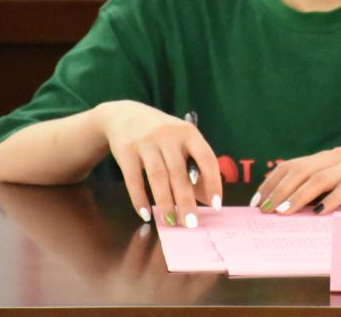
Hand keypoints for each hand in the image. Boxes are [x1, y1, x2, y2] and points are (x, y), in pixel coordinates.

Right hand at [96, 100, 221, 226]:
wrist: (124, 116)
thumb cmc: (161, 135)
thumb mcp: (180, 142)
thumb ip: (194, 166)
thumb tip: (207, 199)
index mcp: (188, 132)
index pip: (206, 158)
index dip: (213, 182)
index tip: (216, 205)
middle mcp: (168, 135)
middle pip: (180, 172)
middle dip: (187, 201)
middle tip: (192, 224)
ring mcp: (146, 142)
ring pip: (158, 177)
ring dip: (165, 203)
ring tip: (171, 222)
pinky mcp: (126, 151)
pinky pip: (134, 179)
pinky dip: (140, 198)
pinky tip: (146, 214)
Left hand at [253, 146, 340, 215]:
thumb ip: (329, 183)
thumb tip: (300, 202)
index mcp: (331, 156)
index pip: (293, 164)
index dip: (273, 180)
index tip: (259, 198)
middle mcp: (338, 157)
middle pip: (300, 170)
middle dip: (279, 190)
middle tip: (264, 208)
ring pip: (319, 179)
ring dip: (298, 196)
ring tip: (283, 212)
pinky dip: (330, 200)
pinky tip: (319, 212)